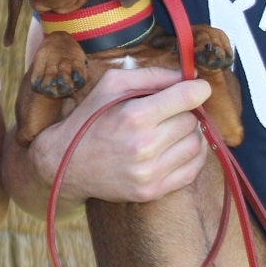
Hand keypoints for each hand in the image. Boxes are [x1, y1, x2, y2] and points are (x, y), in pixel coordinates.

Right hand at [27, 66, 213, 208]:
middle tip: (173, 110)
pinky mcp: (151, 191)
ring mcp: (149, 173)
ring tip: (174, 129)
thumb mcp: (112, 84)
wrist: (65, 163)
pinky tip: (178, 147)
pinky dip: (192, 156)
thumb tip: (188, 75)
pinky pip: (191, 171)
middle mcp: (144, 146)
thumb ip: (152, 75)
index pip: (187, 98)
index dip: (199, 89)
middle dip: (186, 111)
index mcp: (134, 115)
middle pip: (191, 121)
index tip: (199, 87)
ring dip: (190, 134)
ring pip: (196, 145)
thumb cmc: (89, 119)